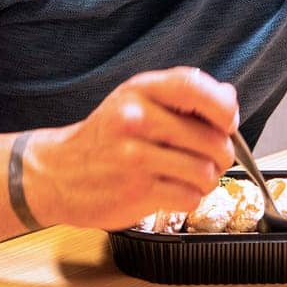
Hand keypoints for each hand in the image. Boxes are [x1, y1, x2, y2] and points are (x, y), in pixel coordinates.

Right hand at [22, 67, 238, 229]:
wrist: (57, 172)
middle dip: (221, 154)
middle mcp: (136, 119)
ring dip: (206, 180)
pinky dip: (189, 198)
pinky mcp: (136, 192)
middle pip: (212, 139)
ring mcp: (135, 157)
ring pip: (205, 172)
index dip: (223, 108)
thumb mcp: (137, 101)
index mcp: (141, 90)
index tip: (227, 123)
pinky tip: (172, 191)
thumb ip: (183, 96)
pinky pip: (189, 198)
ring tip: (188, 176)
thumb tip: (229, 99)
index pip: (195, 87)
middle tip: (208, 158)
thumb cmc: (106, 136)